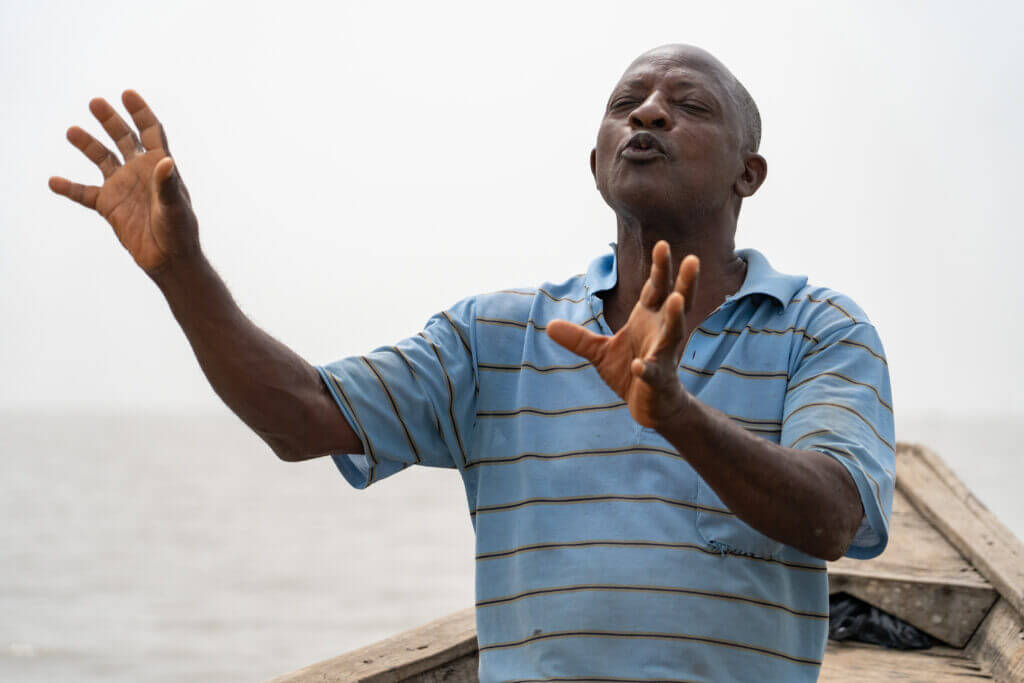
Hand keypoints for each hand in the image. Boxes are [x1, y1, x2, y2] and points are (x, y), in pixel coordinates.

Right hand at [48, 90, 198, 276]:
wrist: (169, 260)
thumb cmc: (180, 232)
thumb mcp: (175, 208)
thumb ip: (168, 184)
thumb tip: (165, 160)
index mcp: (159, 167)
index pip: (151, 132)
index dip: (140, 112)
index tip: (127, 94)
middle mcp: (140, 172)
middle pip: (124, 138)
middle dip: (111, 120)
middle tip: (95, 102)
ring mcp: (123, 187)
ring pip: (102, 159)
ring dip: (88, 145)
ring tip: (72, 131)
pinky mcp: (109, 206)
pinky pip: (84, 193)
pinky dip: (69, 187)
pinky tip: (54, 181)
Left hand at [547, 241, 698, 429]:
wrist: (651, 406)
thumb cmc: (630, 373)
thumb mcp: (600, 353)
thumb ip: (578, 338)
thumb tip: (548, 325)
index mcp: (650, 320)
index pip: (657, 289)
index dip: (660, 268)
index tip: (662, 244)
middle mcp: (662, 333)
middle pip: (675, 303)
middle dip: (683, 282)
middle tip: (691, 258)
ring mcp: (663, 356)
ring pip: (673, 334)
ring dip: (675, 318)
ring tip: (677, 300)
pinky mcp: (657, 381)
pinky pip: (652, 373)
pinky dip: (646, 368)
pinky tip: (638, 364)